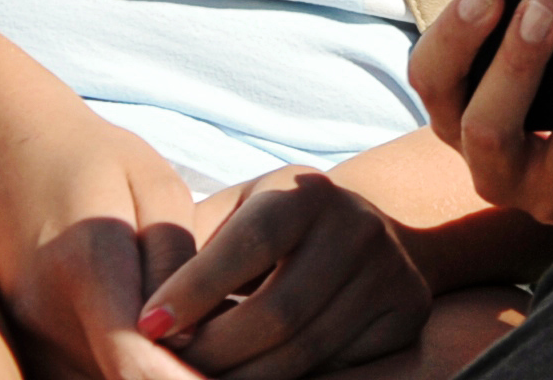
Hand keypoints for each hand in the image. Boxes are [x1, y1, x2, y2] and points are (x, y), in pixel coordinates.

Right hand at [0, 109, 208, 378]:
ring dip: (155, 376)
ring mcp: (28, 338)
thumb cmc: (94, 161)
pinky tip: (171, 353)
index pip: (134, 359)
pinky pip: (84, 377)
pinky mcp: (25, 347)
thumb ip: (175, 261)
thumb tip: (193, 337)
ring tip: (216, 357)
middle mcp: (47, 317)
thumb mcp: (154, 189)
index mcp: (86, 267)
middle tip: (245, 367)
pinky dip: (129, 372)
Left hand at [139, 165, 429, 377]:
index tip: (147, 326)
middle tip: (168, 367)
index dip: (195, 289)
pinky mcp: (408, 312)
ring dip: (242, 377)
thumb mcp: (228, 223)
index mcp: (307, 191)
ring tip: (200, 376)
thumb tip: (144, 318)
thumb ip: (187, 255)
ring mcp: (392, 270)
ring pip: (304, 350)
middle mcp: (359, 224)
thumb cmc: (262, 237)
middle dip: (211, 351)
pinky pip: (342, 368)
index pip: (250, 241)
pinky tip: (256, 373)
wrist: (357, 237)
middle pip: (277, 311)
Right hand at [405, 0, 552, 225]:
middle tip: (547, 6)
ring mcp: (550, 194)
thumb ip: (513, 18)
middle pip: (489, 126)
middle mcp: (495, 167)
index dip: (456, 37)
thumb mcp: (516, 58)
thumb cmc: (551, 85)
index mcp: (458, 118)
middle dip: (519, 64)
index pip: (433, 81)